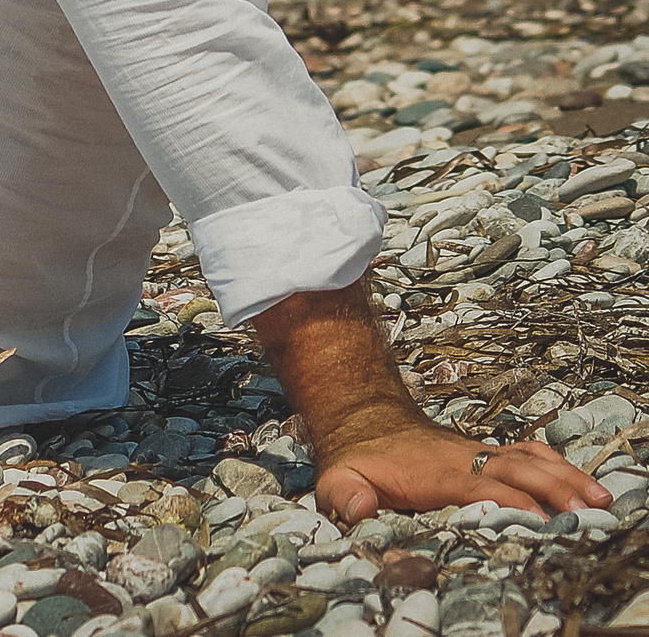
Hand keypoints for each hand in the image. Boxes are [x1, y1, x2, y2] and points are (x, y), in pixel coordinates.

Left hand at [315, 417, 608, 521]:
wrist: (364, 421)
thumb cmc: (356, 459)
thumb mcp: (337, 479)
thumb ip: (344, 496)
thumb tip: (359, 509)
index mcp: (436, 472)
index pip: (480, 486)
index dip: (509, 500)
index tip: (538, 518)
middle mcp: (465, 459)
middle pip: (516, 470)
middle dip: (552, 489)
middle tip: (586, 511)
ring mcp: (479, 453)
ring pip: (529, 460)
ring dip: (565, 477)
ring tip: (600, 498)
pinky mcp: (487, 453)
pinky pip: (528, 453)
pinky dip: (556, 463)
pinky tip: (579, 480)